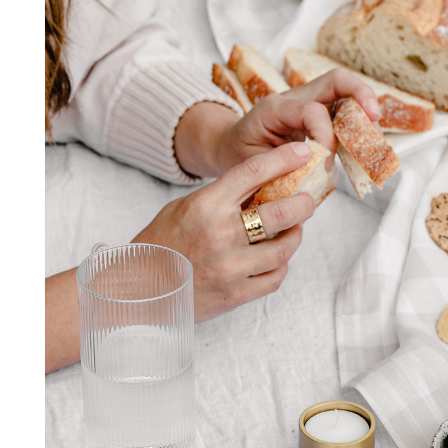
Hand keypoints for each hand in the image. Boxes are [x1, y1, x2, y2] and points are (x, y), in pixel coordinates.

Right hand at [130, 142, 316, 322]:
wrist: (138, 290)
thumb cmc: (162, 243)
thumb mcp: (185, 208)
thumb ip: (222, 197)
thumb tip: (266, 185)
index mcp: (205, 206)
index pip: (254, 172)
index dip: (284, 159)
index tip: (303, 153)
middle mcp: (219, 235)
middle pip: (281, 212)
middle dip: (304, 203)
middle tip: (309, 200)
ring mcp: (229, 268)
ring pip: (284, 249)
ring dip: (295, 236)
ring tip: (294, 231)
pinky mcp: (235, 295)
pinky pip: (274, 278)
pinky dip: (280, 266)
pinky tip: (275, 259)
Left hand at [175, 69, 380, 177]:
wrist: (227, 146)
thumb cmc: (237, 156)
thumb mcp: (251, 166)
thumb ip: (281, 168)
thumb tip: (315, 174)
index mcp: (273, 109)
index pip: (311, 111)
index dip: (325, 136)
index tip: (324, 164)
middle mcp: (292, 99)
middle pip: (335, 80)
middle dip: (361, 95)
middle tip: (376, 119)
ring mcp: (306, 104)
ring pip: (344, 93)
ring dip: (364, 112)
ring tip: (376, 136)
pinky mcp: (316, 114)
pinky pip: (343, 111)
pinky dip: (358, 125)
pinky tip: (366, 142)